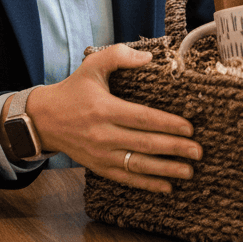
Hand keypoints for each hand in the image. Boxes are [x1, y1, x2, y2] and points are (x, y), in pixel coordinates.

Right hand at [17, 45, 201, 192]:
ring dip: (166, 170)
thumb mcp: (92, 65)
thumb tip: (149, 58)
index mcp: (105, 109)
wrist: (44, 119)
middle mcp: (103, 135)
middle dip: (174, 149)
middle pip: (145, 144)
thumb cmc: (73, 89)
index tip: (189, 128)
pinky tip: (167, 186)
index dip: (167, 124)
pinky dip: (147, 184)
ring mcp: (100, 154)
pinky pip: (126, 178)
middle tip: (198, 152)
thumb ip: (119, 56)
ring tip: (189, 171)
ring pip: (138, 165)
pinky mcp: (98, 167)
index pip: (143, 118)